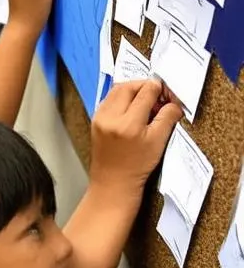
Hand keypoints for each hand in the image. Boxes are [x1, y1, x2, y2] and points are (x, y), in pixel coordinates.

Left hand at [90, 79, 182, 199]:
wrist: (113, 181)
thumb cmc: (138, 165)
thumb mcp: (158, 142)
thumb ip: (167, 118)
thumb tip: (173, 101)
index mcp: (128, 123)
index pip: (145, 93)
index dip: (159, 89)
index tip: (168, 92)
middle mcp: (110, 117)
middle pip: (128, 87)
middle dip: (144, 85)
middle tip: (158, 94)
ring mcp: (99, 117)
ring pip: (116, 91)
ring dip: (132, 90)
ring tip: (146, 101)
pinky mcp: (95, 120)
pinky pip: (108, 100)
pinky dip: (121, 98)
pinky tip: (132, 108)